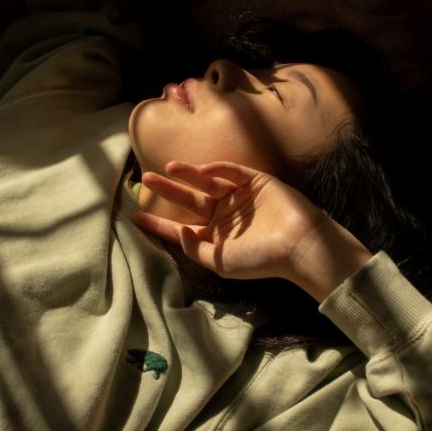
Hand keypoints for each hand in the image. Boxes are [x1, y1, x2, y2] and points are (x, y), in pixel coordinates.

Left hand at [129, 161, 329, 283]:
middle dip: (168, 190)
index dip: (157, 223)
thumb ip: (194, 248)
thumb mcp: (219, 262)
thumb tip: (177, 230)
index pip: (179, 228)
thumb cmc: (260, 259)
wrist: (298, 244)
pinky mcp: (255, 181)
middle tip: (146, 179)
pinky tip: (204, 169)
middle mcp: (223, 216)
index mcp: (214, 237)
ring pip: (207, 183)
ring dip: (189, 174)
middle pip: (189, 201)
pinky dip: (218, 169)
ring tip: (169, 168)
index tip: (133, 217)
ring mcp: (239, 197)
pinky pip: (232, 172)